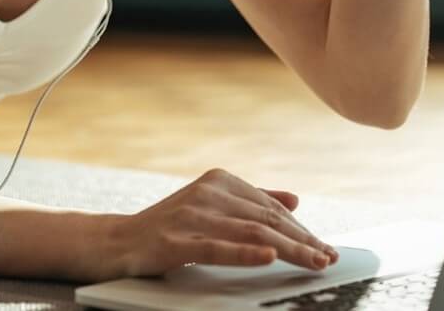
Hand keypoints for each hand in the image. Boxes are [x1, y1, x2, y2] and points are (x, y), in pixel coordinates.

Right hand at [107, 168, 340, 276]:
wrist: (115, 241)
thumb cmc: (168, 228)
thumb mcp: (211, 209)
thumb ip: (251, 202)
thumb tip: (295, 199)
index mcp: (220, 181)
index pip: (271, 208)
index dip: (302, 229)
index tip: (326, 247)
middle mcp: (208, 193)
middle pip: (266, 220)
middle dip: (302, 241)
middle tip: (329, 258)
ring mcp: (191, 216)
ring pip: (250, 233)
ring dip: (288, 249)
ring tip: (313, 261)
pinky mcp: (175, 241)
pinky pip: (217, 247)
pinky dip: (246, 253)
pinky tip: (269, 258)